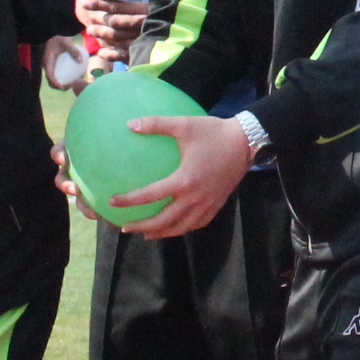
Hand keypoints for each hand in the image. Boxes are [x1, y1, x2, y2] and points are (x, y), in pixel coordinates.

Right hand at [73, 0, 145, 50]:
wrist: (86, 5)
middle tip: (151, 14)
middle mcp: (94, 11)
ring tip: (149, 31)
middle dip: (133, 15)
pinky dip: (124, 49)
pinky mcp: (102, 39)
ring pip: (114, 31)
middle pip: (114, 14)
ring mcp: (96, 26)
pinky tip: (138, 49)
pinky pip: (113, 47)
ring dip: (131, 32)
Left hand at [95, 114, 255, 237]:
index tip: (112, 202)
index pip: (150, 196)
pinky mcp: (217, 204)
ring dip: (162, 233)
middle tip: (125, 227)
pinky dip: (183, 228)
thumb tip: (129, 124)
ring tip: (146, 234)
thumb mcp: (184, 125)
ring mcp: (207, 203)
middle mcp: (194, 197)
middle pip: (164, 221)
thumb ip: (156, 124)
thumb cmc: (214, 132)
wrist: (247, 142)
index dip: (129, 201)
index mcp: (184, 180)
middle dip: (142, 227)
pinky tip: (175, 227)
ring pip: (181, 227)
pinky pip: (198, 223)